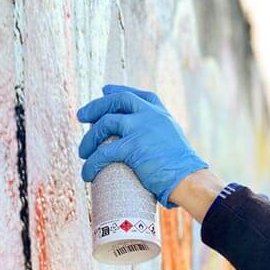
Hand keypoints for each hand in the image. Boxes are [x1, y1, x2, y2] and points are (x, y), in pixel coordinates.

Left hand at [77, 85, 207, 207]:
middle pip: (116, 100)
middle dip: (95, 106)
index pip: (136, 95)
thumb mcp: (172, 139)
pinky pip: (104, 152)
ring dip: (89, 138)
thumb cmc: (182, 167)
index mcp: (161, 113)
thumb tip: (144, 141)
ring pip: (105, 123)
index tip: (105, 91)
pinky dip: (92, 163)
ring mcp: (141, 128)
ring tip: (83, 153)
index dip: (118, 91)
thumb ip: (158, 133)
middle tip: (81, 116)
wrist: (189, 179)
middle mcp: (150, 115)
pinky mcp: (133, 147)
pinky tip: (87, 174)